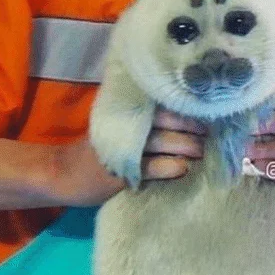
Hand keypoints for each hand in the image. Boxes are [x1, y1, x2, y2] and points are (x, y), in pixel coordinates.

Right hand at [52, 109, 204, 205]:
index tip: (210, 111)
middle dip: (194, 127)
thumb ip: (140, 118)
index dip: (188, 106)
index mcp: (127, 110)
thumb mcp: (114, 125)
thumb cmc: (96, 149)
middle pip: (168, 119)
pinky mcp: (120, 170)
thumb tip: (182, 118)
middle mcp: (126, 123)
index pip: (163, 102)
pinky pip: (151, 167)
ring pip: (163, 141)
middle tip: (213, 134)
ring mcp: (123, 146)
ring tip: (203, 151)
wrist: (61, 172)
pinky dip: (169, 167)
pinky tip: (183, 168)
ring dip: (187, 146)